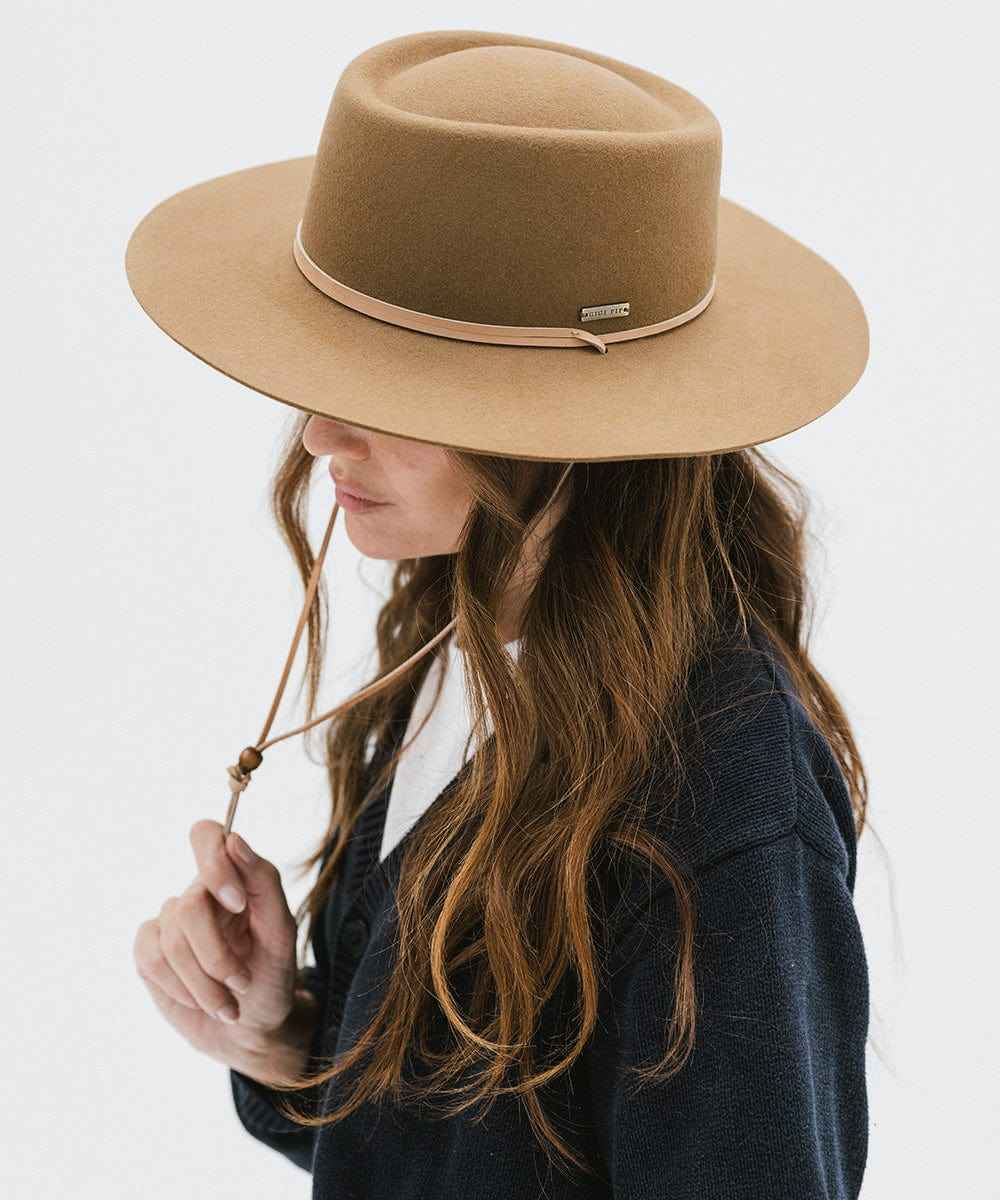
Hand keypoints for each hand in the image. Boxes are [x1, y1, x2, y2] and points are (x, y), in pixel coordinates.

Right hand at [133, 820, 302, 1070]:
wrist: (251, 1030)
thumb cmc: (272, 975)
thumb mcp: (281, 932)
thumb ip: (263, 881)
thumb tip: (235, 840)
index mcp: (231, 877)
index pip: (205, 835)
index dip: (213, 863)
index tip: (238, 904)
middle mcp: (197, 893)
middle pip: (189, 905)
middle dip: (216, 955)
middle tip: (241, 982)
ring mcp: (169, 922)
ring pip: (171, 939)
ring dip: (204, 982)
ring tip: (229, 1002)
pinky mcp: (149, 953)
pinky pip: (150, 959)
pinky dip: (181, 987)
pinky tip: (202, 1001)